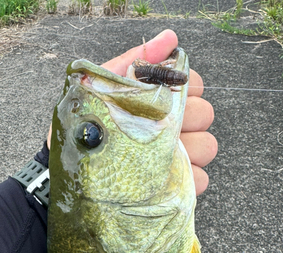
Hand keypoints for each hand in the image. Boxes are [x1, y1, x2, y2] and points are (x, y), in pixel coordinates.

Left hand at [47, 30, 216, 194]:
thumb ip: (135, 62)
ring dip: (188, 151)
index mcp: (160, 100)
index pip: (192, 84)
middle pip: (205, 114)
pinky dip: (188, 178)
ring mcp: (179, 156)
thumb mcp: (103, 88)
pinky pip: (201, 178)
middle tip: (156, 129)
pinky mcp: (176, 184)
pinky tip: (164, 179)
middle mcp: (175, 126)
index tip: (162, 97)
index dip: (182, 87)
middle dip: (186, 119)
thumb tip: (170, 38)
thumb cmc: (88, 125)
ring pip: (207, 146)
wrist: (75, 166)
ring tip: (158, 157)